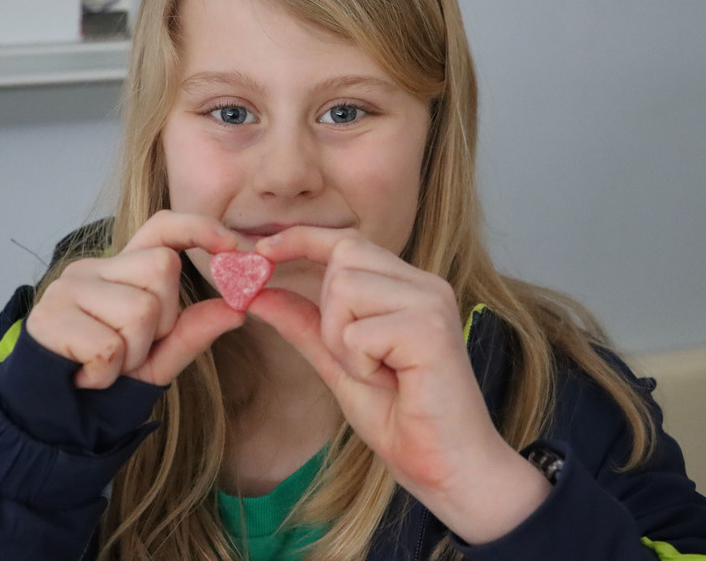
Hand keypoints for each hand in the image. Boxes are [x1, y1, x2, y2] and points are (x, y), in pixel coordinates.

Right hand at [26, 211, 244, 388]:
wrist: (57, 417)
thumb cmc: (109, 377)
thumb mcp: (160, 356)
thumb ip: (195, 330)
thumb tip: (238, 308)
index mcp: (122, 269)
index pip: (161, 227)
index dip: (197, 227)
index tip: (230, 245)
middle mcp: (93, 268)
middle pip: (162, 268)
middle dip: (162, 320)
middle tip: (132, 349)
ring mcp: (66, 288)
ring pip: (139, 310)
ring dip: (133, 354)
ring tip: (108, 365)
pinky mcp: (47, 317)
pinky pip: (109, 346)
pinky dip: (107, 373)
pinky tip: (88, 376)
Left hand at [250, 227, 549, 543]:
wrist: (449, 467)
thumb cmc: (402, 418)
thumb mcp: (339, 363)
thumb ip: (303, 325)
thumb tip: (257, 293)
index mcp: (408, 287)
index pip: (347, 241)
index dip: (301, 239)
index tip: (262, 249)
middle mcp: (424, 285)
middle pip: (343, 256)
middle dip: (329, 310)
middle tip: (357, 358)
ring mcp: (431, 302)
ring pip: (346, 287)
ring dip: (342, 339)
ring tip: (376, 372)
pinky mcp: (430, 329)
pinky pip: (359, 330)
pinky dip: (359, 362)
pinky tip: (391, 382)